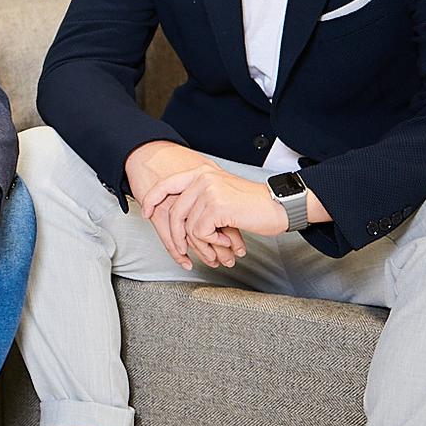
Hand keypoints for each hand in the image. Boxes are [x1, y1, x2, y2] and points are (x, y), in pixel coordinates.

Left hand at [124, 141, 245, 269]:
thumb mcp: (221, 194)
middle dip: (178, 237)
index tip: (146, 212)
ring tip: (217, 252)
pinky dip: (211, 243)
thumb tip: (178, 219)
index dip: (152, 199)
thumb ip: (199, 198)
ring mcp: (208, 191)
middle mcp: (202, 178)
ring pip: (188, 227)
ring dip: (201, 245)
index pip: (166, 184)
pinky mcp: (216, 206)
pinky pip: (200, 232)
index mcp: (201, 172)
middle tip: (184, 252)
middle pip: (174, 212)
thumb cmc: (253, 205)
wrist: (279, 206)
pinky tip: (228, 243)